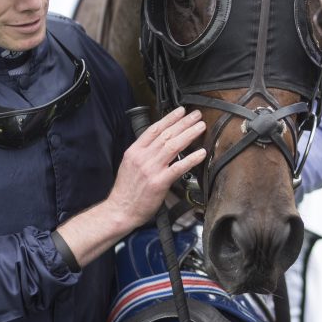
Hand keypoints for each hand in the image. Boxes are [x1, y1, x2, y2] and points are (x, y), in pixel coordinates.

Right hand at [107, 107, 206, 227]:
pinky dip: (191, 158)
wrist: (119, 210)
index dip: (169, 118)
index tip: (180, 111)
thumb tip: (159, 144)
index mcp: (134, 151)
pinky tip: (201, 153)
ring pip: (173, 145)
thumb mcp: (129, 165)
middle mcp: (142, 157)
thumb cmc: (126, 191)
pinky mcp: (159, 182)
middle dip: (183, 122)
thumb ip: (143, 153)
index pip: (154, 129)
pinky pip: (178, 167)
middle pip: (166, 134)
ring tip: (200, 127)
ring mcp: (151, 169)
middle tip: (196, 115)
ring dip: (189, 134)